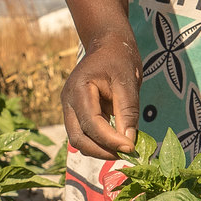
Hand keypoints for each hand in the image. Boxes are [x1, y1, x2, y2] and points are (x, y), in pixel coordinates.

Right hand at [62, 32, 139, 160]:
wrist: (107, 45)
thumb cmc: (119, 59)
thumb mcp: (128, 81)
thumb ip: (128, 112)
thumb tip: (129, 142)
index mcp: (78, 89)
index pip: (91, 123)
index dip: (110, 140)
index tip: (131, 148)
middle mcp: (68, 101)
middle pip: (78, 138)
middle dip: (101, 151)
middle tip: (127, 154)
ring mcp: (69, 108)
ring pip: (78, 140)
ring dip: (99, 149)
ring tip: (124, 149)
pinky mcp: (75, 113)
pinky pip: (83, 134)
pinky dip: (98, 142)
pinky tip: (117, 141)